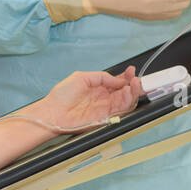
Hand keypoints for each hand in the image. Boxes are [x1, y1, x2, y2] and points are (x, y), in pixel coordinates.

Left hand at [29, 68, 143, 132]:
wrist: (53, 113)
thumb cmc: (61, 96)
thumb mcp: (81, 77)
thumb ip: (101, 77)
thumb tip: (118, 79)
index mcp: (97, 88)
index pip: (117, 82)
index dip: (126, 77)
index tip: (131, 71)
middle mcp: (103, 98)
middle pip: (124, 92)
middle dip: (133, 85)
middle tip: (137, 79)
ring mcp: (105, 108)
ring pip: (126, 101)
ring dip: (133, 93)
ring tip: (135, 84)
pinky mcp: (105, 118)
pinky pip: (121, 111)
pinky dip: (127, 102)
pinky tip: (128, 92)